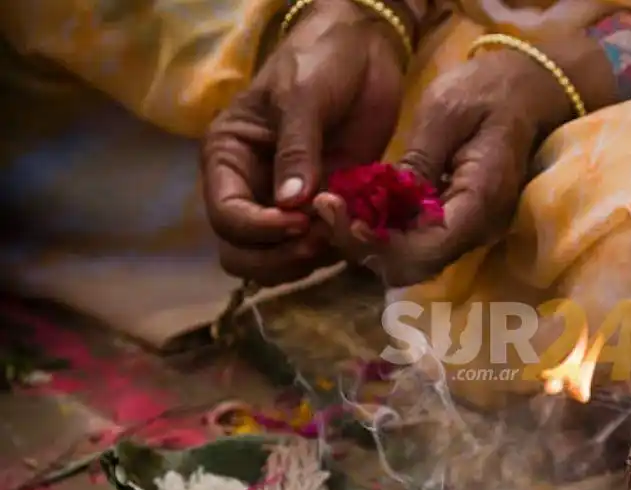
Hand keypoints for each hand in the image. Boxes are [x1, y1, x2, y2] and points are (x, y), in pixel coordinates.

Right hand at [202, 0, 404, 285]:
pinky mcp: (326, 208)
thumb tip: (290, 205)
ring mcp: (288, 204)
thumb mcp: (303, 96)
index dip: (259, 230)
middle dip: (278, 257)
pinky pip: (321, 248)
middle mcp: (252, 188)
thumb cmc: (320, 59)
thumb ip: (297, 149)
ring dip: (307, 260)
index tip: (300, 221)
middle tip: (319, 240)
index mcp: (229, 158)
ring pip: (280, 260)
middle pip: (243, 254)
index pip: (226, 217)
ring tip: (341, 232)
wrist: (364, 48)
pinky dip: (336, 250)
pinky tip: (358, 230)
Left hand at [316, 35, 615, 286]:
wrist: (522, 91)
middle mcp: (477, 228)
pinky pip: (415, 240)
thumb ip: (418, 160)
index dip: (381, 243)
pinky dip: (381, 230)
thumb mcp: (445, 112)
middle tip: (324, 208)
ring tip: (331, 206)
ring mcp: (466, 229)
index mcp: (481, 201)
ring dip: (368, 241)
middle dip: (365, 246)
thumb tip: (386, 201)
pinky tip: (353, 205)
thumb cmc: (486, 92)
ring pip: (410, 259)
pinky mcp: (453, 221)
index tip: (342, 215)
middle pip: (415, 264)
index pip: (428, 248)